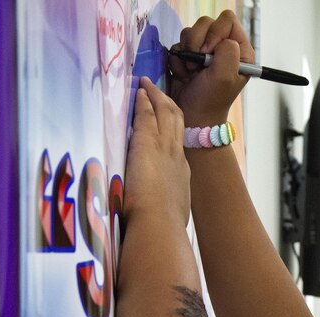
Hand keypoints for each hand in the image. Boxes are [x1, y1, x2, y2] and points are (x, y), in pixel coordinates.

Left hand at [124, 77, 190, 226]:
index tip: (166, 123)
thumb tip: (162, 219)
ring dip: (157, 98)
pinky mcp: (147, 144)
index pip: (177, 145)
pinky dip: (144, 101)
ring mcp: (164, 149)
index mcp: (180, 175)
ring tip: (148, 86)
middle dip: (168, 106)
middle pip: (177, 123)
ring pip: (166, 114)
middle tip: (159, 93)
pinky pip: (147, 115)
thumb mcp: (168, 215)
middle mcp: (177, 158)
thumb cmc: (162, 228)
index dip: (172, 131)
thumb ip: (164, 209)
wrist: (160, 226)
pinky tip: (138, 91)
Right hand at [170, 11, 254, 125]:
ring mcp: (205, 50)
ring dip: (187, 52)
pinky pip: (178, 44)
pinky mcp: (188, 56)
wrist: (192, 116)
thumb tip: (220, 40)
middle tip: (198, 66)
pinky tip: (183, 75)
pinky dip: (177, 59)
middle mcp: (223, 47)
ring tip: (191, 72)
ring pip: (190, 32)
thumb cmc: (211, 100)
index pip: (227, 20)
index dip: (215, 32)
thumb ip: (228, 51)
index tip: (208, 53)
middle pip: (206, 22)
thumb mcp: (225, 77)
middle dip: (197, 42)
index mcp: (240, 50)